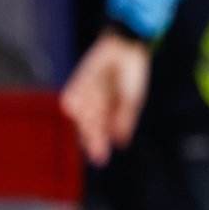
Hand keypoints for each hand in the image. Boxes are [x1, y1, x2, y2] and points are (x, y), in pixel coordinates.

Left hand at [59, 31, 151, 166]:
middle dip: (93, 137)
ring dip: (94, 112)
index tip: (101, 159)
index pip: (97, 135)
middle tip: (98, 148)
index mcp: (106, 115)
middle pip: (88, 128)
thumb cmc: (131, 77)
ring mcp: (83, 99)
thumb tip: (121, 142)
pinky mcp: (76, 87)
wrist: (124, 50)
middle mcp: (91, 109)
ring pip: (83, 115)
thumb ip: (125, 120)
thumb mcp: (133, 102)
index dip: (98, 146)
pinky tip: (98, 89)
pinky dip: (86, 99)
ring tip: (107, 97)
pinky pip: (76, 100)